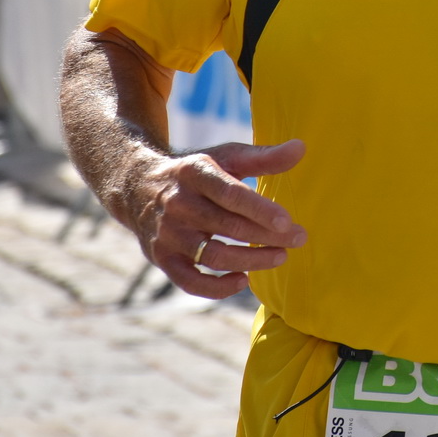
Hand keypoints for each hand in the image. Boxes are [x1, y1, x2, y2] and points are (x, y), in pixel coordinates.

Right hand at [126, 138, 307, 298]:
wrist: (136, 187)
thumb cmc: (195, 173)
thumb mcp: (225, 157)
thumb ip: (263, 157)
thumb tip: (301, 148)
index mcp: (195, 173)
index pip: (231, 195)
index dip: (261, 210)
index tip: (288, 222)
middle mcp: (178, 204)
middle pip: (228, 226)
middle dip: (268, 236)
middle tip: (299, 239)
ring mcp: (168, 234)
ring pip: (214, 255)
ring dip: (251, 260)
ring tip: (280, 257)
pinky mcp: (162, 258)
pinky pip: (191, 282)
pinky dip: (218, 288)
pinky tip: (244, 279)